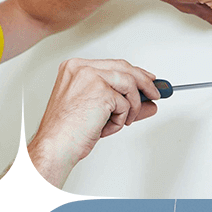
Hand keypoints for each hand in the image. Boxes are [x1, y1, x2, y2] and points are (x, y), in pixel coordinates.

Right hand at [28, 58, 158, 187]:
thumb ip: (122, 102)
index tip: (146, 80)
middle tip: (155, 94)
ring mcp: (90, 77)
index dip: (133, 73)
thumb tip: (148, 102)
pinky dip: (120, 120)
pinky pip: (125, 104)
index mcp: (74, 69)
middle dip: (144, 83)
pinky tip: (105, 127)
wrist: (55, 146)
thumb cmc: (67, 132)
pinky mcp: (100, 91)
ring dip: (132, 107)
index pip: (112, 65)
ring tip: (121, 122)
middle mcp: (81, 68)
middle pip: (124, 68)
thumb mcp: (97, 112)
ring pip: (129, 84)